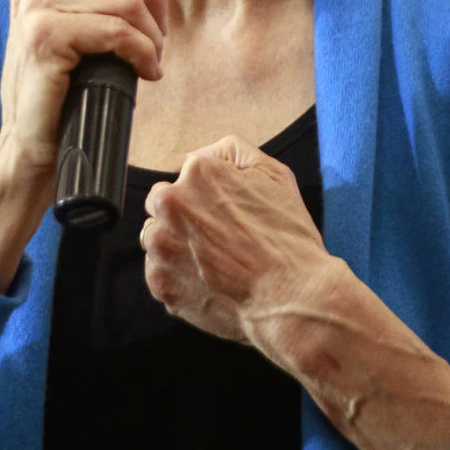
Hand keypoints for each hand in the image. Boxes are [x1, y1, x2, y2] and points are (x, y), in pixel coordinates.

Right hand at [0, 0, 168, 179]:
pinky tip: (145, 72)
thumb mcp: (75, 27)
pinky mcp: (46, 36)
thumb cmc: (62, 89)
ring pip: (126, 0)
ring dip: (152, 35)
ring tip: (151, 60)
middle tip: (159, 33)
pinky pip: (119, 32)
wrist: (31, 144)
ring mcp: (36, 6)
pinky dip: (144, 54)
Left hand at [139, 136, 338, 349]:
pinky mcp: (160, 282)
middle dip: (184, 220)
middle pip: (163, 207)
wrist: (291, 296)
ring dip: (177, 248)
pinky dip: (178, 278)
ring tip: (214, 263)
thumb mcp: (274, 175)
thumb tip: (199, 155)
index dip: (205, 197)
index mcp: (197, 174)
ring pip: (158, 241)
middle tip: (219, 240)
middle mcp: (170, 205)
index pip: (184, 179)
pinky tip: (209, 282)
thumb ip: (231, 152)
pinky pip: (159, 274)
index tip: (225, 216)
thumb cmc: (288, 239)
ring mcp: (161, 246)